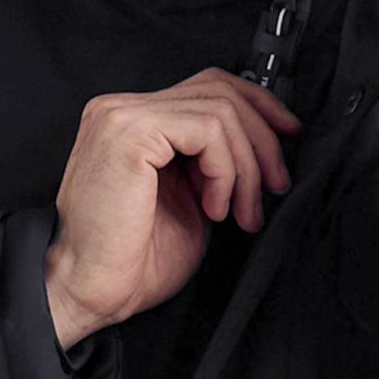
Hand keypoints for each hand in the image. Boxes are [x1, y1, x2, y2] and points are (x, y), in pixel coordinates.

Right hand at [44, 69, 299, 348]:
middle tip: (273, 186)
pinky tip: (214, 207)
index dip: (258, 107)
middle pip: (220, 90)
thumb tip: (264, 147)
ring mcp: (122, 116)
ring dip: (246, 167)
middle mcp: (122, 110)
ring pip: (220, 109)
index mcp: (134, 123)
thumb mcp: (191, 201)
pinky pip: (207, 129)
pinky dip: (225, 170)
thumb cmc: (132, 262)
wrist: (90, 292)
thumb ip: (214, 165)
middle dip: (263, 139)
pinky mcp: (130, 132)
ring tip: (240, 213)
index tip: (287, 139)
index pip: (208, 87)